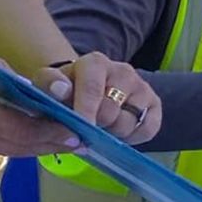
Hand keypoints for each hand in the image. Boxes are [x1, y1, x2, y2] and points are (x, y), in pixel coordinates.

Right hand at [0, 46, 78, 155]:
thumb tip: (21, 81)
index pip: (17, 127)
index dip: (48, 132)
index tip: (75, 132)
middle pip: (17, 145)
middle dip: (51, 144)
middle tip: (82, 142)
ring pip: (6, 149)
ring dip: (37, 148)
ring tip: (66, 143)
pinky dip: (18, 144)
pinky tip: (36, 139)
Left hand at [34, 53, 161, 144]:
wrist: (84, 88)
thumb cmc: (65, 90)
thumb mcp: (47, 85)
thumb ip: (49, 85)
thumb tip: (60, 89)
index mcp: (95, 63)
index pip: (93, 89)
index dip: (85, 112)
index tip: (80, 129)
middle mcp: (123, 71)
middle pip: (111, 112)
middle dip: (95, 125)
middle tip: (85, 126)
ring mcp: (142, 87)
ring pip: (129, 123)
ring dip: (112, 133)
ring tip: (102, 127)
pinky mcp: (154, 104)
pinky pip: (148, 129)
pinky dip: (132, 138)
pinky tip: (119, 133)